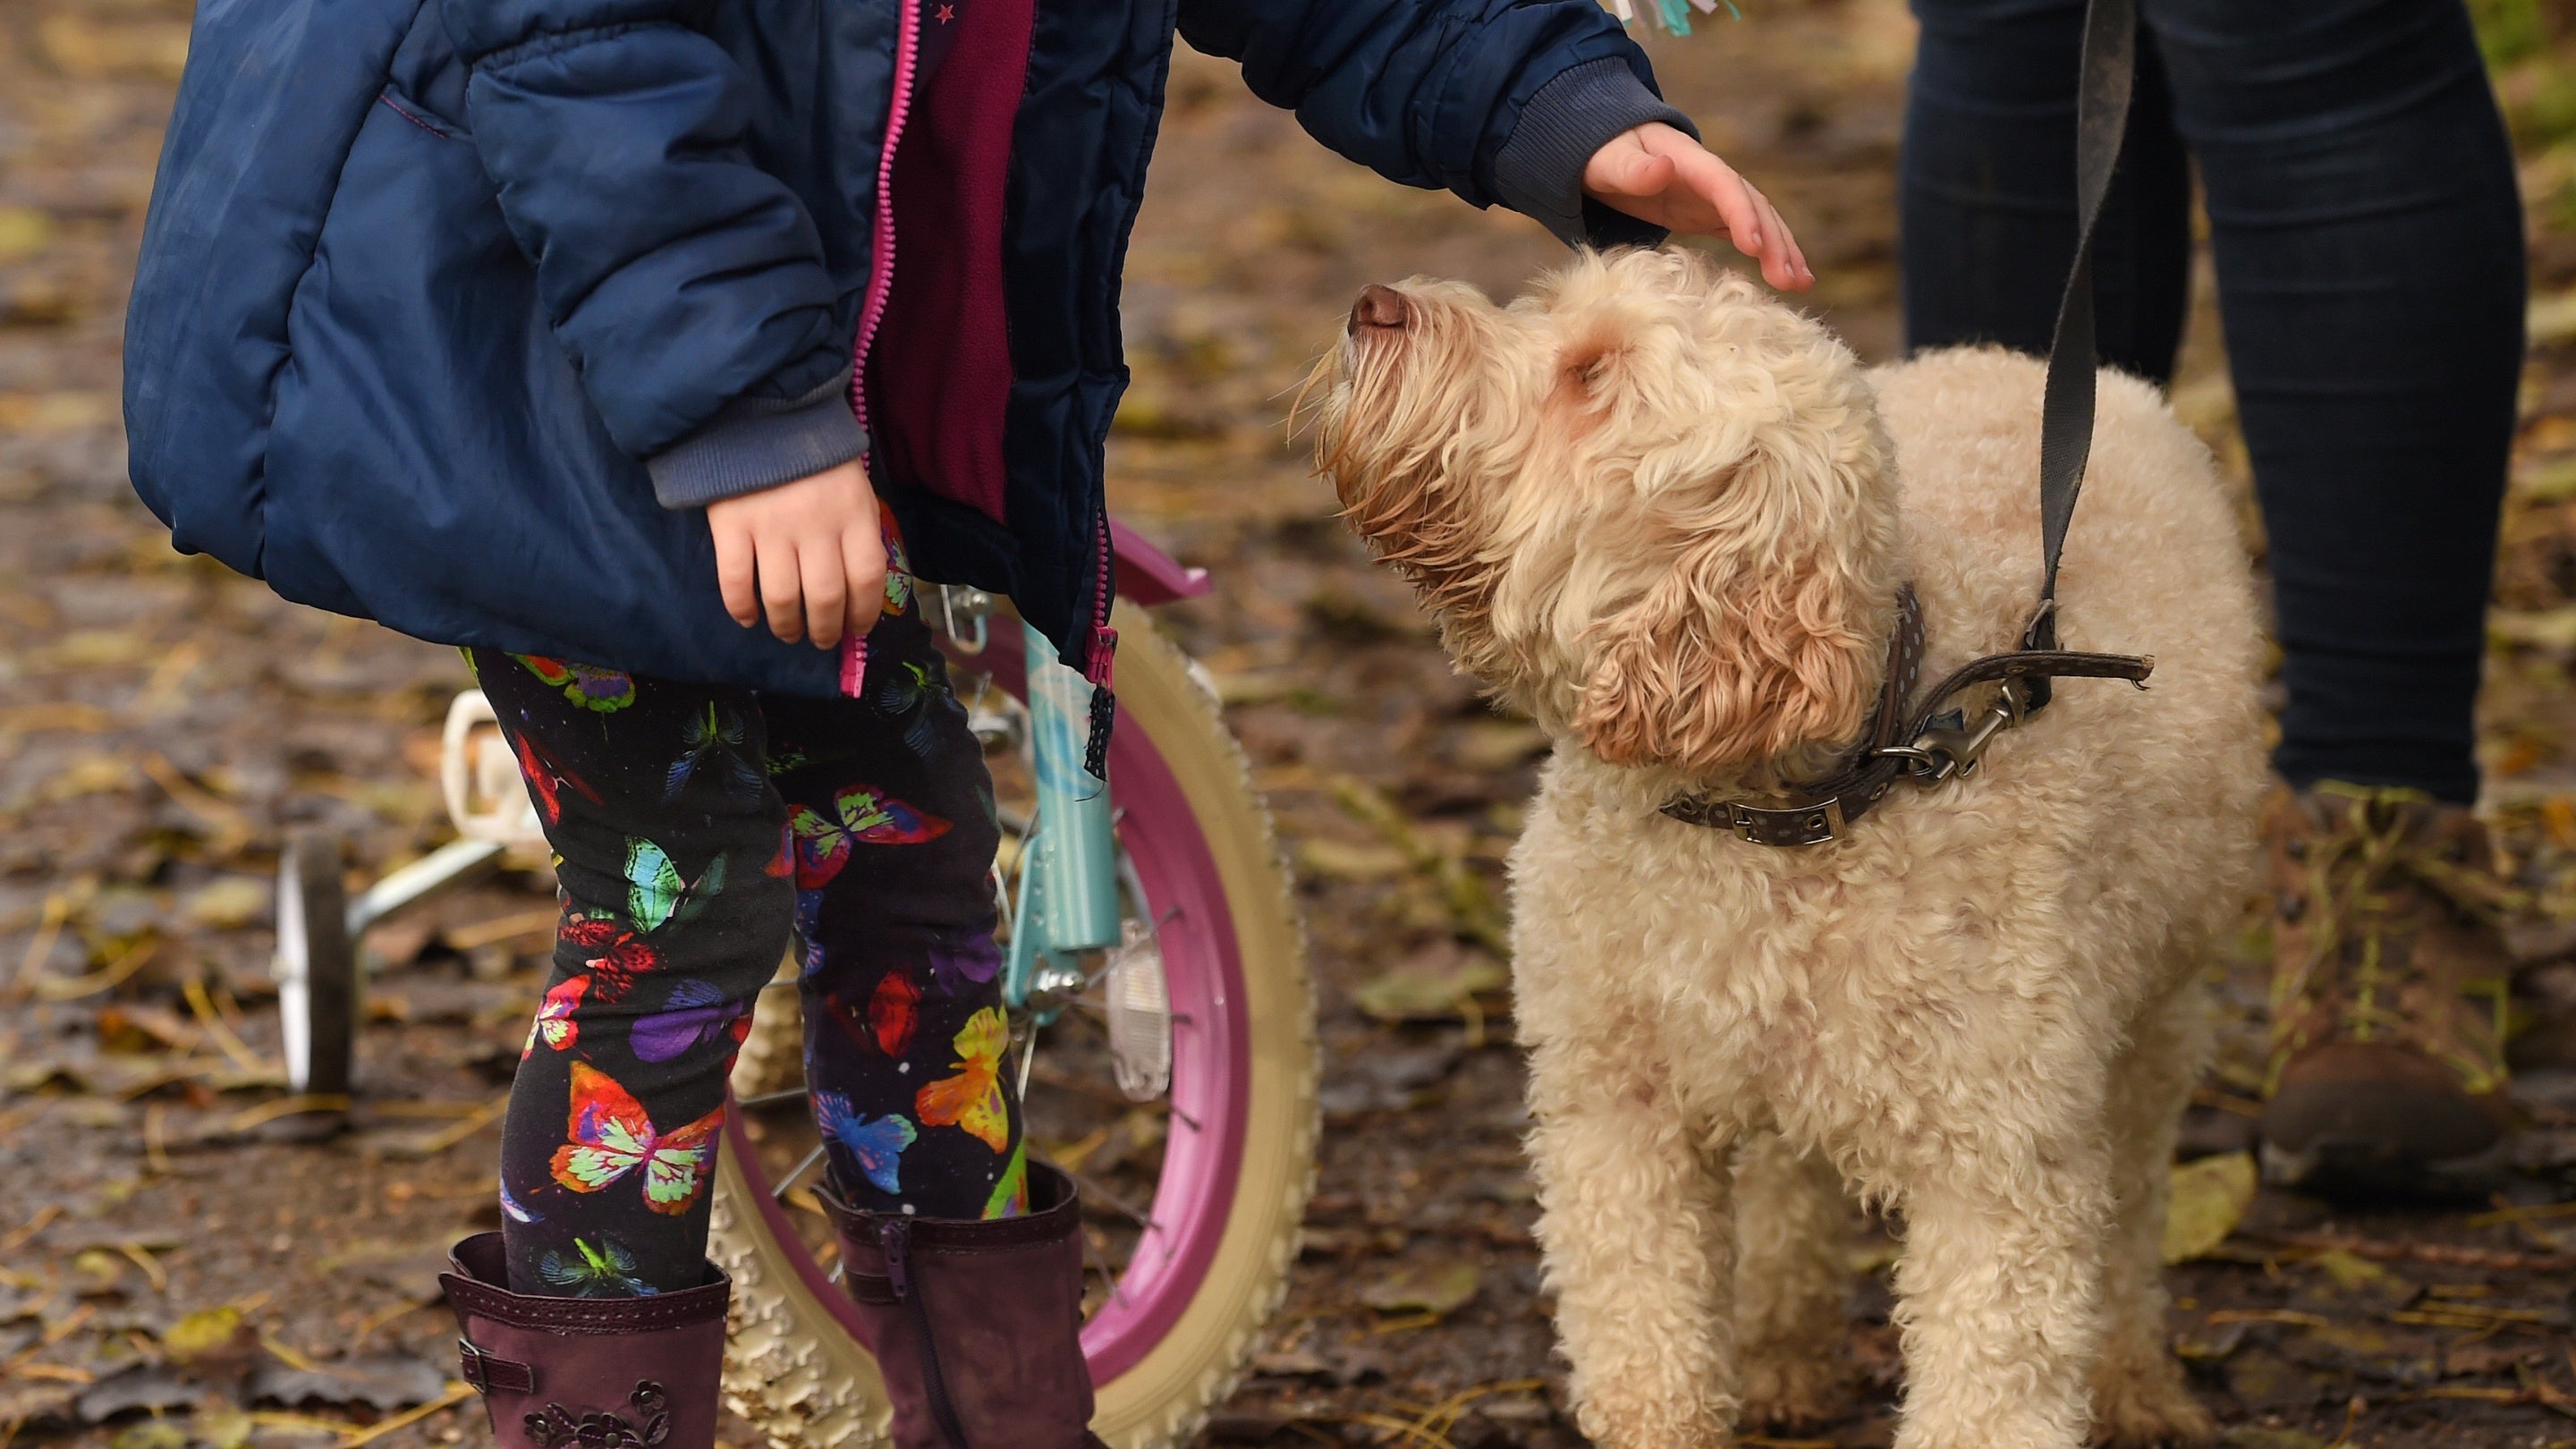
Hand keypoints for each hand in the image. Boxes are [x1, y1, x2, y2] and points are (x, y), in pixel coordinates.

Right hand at [706, 459, 886, 648]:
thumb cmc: (815, 458)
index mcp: (854, 513)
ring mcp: (771, 526)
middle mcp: (816, 524)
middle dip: (826, 630)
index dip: (864, 613)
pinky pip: (734, 581)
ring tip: (788, 633)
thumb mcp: (853, 488)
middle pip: (826, 597)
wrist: (761, 413)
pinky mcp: (731, 525)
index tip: (857, 629)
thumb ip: (858, 533)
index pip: (867, 578)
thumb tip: (859, 592)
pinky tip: (748, 619)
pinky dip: (740, 608)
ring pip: (782, 597)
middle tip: (821, 640)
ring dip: (786, 626)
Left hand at [1583, 122, 1811, 290]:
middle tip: (1788, 279)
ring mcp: (1715, 196)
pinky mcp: (1711, 214)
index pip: (1724, 186)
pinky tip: (1789, 278)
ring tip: (1802, 284)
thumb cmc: (1604, 153)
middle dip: (1773, 240)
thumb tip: (1664, 169)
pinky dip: (1769, 254)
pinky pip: (1747, 233)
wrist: (1607, 147)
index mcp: (1690, 161)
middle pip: (1752, 205)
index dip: (1741, 213)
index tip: (1752, 246)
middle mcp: (1712, 177)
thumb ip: (1633, 169)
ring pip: (1759, 220)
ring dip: (1782, 250)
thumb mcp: (1610, 160)